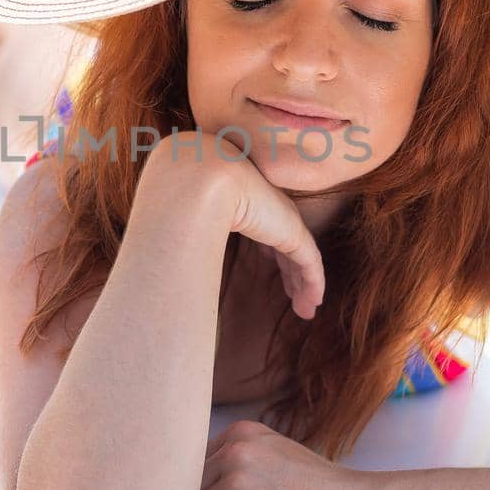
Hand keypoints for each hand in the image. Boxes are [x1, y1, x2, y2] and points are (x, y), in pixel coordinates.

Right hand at [146, 130, 325, 320]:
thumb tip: (175, 253)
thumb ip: (191, 229)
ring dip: (304, 287)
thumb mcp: (188, 215)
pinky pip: (310, 265)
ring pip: (301, 259)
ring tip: (305, 311)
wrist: (198, 178)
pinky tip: (314, 303)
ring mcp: (282, 219)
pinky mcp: (292, 233)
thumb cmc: (181, 193)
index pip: (265, 230)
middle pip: (286, 246)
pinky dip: (313, 285)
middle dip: (292, 274)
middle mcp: (268, 207)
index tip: (273, 271)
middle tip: (296, 298)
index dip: (271, 254)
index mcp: (246, 199)